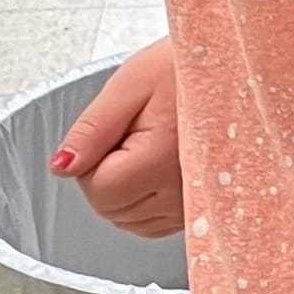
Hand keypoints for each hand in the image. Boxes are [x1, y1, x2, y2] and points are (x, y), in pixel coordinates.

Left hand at [50, 36, 184, 238]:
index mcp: (162, 160)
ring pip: (130, 221)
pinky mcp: (203, 210)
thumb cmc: (184, 70)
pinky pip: (154, 224)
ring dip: (127, 190)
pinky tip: (160, 167)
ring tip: (153, 147)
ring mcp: (197, 205)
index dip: (93, 160)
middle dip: (108, 175)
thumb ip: (92, 130)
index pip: (98, 190)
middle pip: (111, 209)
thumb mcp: (130, 86)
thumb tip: (61, 168)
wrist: (233, 69)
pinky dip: (146, 200)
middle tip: (137, 134)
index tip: (117, 131)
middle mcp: (185, 192)